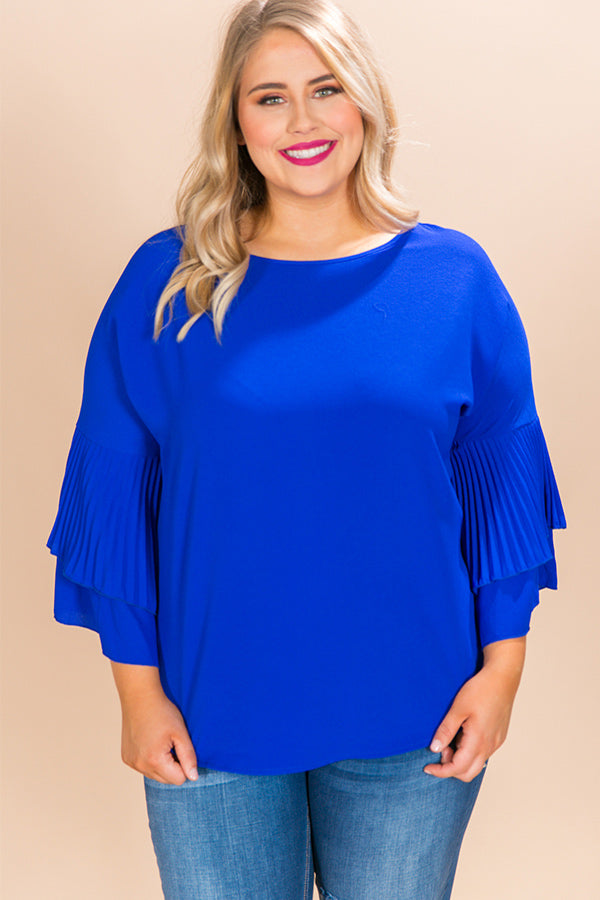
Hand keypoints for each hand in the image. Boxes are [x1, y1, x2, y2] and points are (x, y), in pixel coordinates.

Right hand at [110, 662, 197, 784]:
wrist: (140, 697)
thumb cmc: (162, 712)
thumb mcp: (181, 733)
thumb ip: (188, 757)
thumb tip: (193, 777)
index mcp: (154, 761)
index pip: (179, 779)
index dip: (184, 764)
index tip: (180, 746)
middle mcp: (139, 765)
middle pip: (166, 780)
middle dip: (173, 766)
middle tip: (172, 743)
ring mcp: (131, 762)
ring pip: (154, 774)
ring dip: (161, 764)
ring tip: (161, 741)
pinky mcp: (126, 758)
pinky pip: (143, 767)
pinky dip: (150, 759)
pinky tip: (151, 742)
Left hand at [424, 636, 526, 781]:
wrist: (503, 678)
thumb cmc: (481, 690)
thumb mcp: (458, 708)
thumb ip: (446, 730)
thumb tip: (435, 748)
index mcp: (479, 740)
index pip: (458, 768)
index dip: (441, 771)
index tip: (428, 767)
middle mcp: (490, 746)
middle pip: (468, 772)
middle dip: (450, 767)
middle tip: (441, 748)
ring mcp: (496, 742)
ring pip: (476, 764)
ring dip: (460, 758)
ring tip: (451, 737)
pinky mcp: (499, 737)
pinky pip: (483, 753)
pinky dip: (469, 752)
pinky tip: (462, 734)